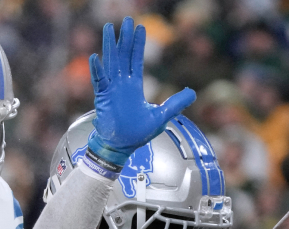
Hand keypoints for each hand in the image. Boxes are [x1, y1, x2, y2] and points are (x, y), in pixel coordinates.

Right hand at [88, 17, 195, 164]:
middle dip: (125, 38)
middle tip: (127, 20)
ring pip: (110, 63)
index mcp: (134, 87)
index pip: (136, 60)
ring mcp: (111, 90)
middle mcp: (122, 85)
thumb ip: (176, 103)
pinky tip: (96, 57)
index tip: (140, 28)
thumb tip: (193, 93)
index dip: (138, 44)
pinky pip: (99, 81)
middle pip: (123, 56)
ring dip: (109, 46)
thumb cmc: (137, 134)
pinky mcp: (102, 98)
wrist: (121, 147)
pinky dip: (97, 70)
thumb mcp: (161, 116)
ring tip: (109, 28)